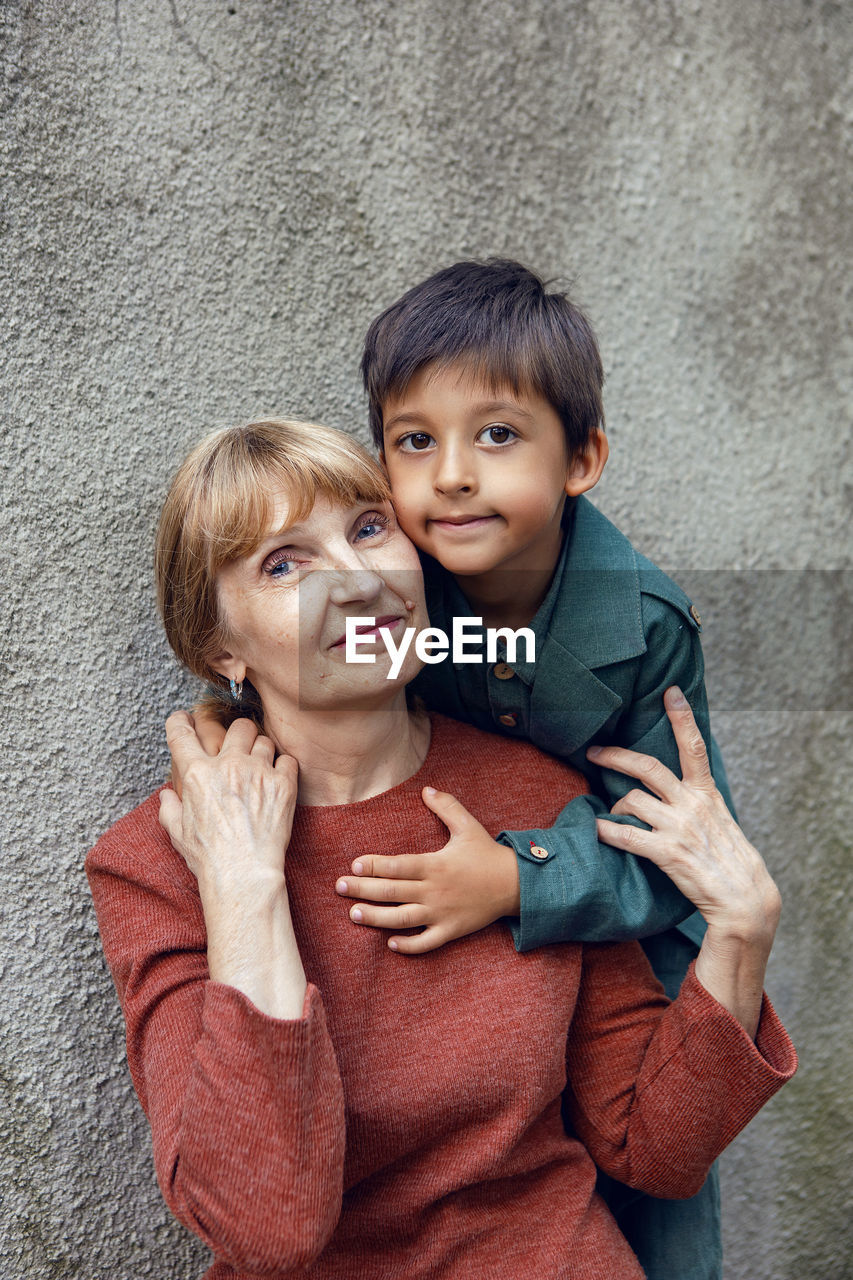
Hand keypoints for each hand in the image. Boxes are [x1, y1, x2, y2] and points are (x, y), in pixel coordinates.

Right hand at [159, 713, 297, 893]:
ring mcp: (258, 772)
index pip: (182, 735)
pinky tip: (278, 781)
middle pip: (237, 727)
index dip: (180, 722)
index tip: (183, 719)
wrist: (244, 873)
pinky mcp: (283, 784)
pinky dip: (283, 767)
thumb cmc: (209, 857)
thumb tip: (166, 797)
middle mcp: (228, 766)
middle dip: (238, 735)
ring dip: (262, 752)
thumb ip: (170, 809)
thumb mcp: (178, 833)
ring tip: (260, 769)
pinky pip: (287, 760)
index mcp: (197, 775)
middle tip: (240, 748)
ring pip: (264, 740)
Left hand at [334, 787, 520, 953]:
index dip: (373, 866)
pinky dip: (408, 945)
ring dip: (375, 918)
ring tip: (353, 914)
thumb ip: (446, 807)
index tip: (353, 865)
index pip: (397, 866)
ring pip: (402, 919)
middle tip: (339, 888)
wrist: (516, 884)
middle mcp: (434, 890)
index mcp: (435, 864)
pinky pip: (426, 942)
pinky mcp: (451, 930)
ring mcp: (442, 913)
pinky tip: (390, 943)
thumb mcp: (468, 826)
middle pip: (391, 892)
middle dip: (362, 890)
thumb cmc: (487, 854)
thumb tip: (426, 789)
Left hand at [588, 688, 780, 942]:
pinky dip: (605, 830)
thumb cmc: (728, 859)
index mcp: (706, 793)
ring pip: (632, 801)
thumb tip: (670, 786)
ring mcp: (680, 828)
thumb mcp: (718, 819)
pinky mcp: (668, 853)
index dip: (682, 718)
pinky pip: (626, 835)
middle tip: (593, 752)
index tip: (671, 692)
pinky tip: (595, 828)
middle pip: (647, 768)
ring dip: (615, 806)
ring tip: (611, 814)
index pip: (694, 747)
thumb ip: (695, 799)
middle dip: (615, 755)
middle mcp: (692, 804)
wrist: (743, 898)